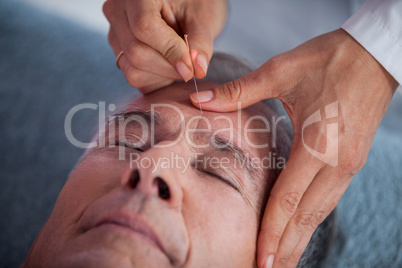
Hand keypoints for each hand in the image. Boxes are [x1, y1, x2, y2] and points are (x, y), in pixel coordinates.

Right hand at [103, 0, 226, 92]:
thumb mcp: (203, 18)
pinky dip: (156, 80)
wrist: (183, 6)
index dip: (170, 51)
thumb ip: (200, 43)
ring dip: (162, 75)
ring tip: (179, 60)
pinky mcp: (119, 53)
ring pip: (133, 70)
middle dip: (169, 68)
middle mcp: (118, 12)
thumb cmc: (194, 5)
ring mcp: (115, 35)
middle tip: (191, 66)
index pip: (144, 27)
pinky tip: (169, 65)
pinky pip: (134, 77)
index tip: (191, 68)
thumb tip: (197, 70)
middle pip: (136, 52)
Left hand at [190, 29, 398, 266]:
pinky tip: (299, 229)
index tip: (261, 261)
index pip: (289, 200)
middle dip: (286, 249)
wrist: (375, 53)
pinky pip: (328, 199)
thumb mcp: (282, 70)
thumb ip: (239, 90)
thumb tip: (199, 98)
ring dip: (300, 240)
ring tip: (282, 262)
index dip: (273, 233)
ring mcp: (348, 165)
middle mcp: (337, 163)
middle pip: (307, 217)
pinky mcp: (352, 161)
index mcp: (317, 143)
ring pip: (320, 213)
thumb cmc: (330, 59)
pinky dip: (311, 220)